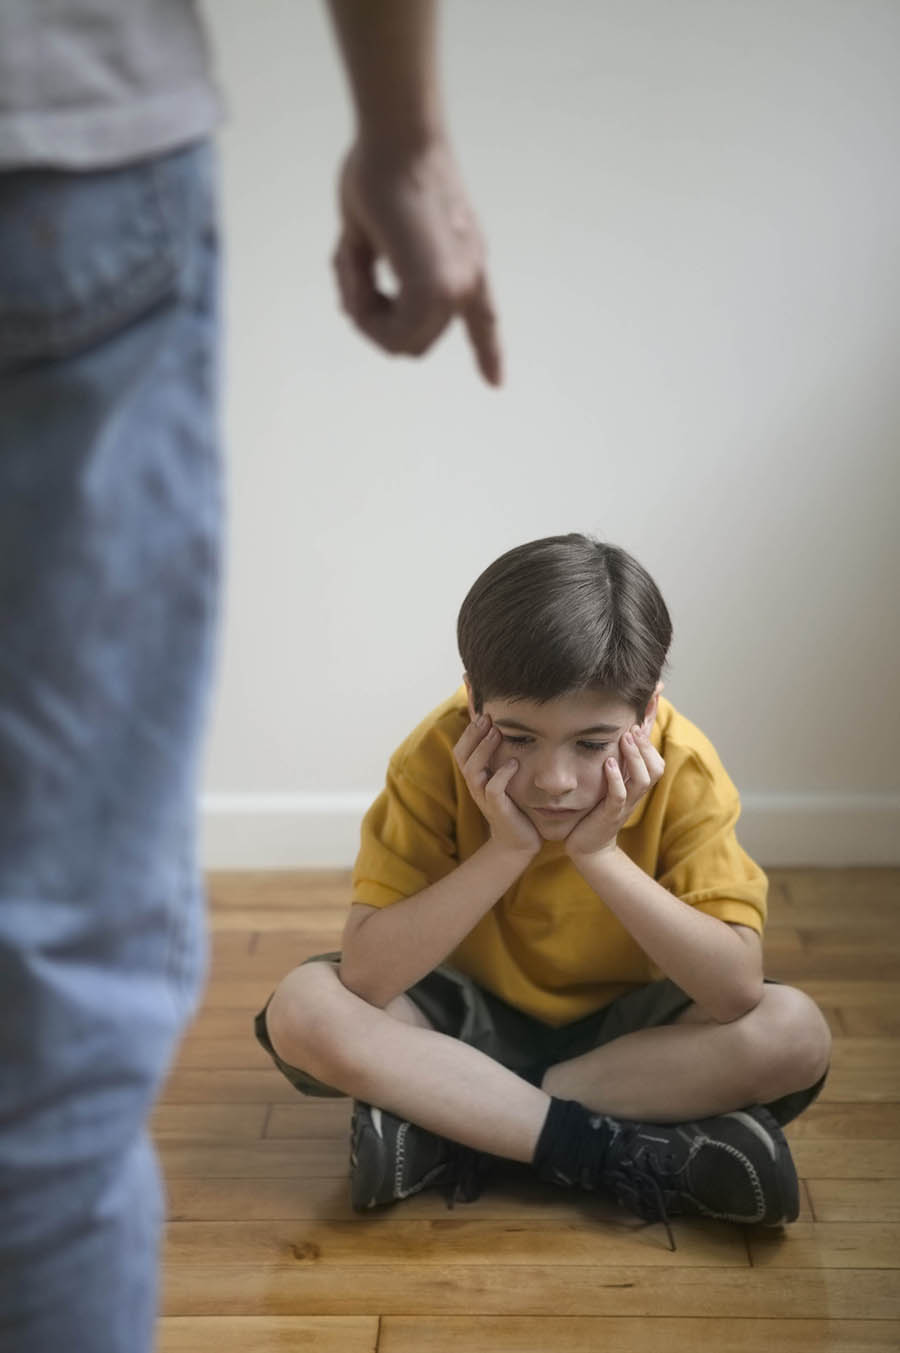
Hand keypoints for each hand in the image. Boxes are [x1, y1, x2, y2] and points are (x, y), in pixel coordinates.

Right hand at [333, 138, 501, 385]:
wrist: (397, 138)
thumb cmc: (379, 166)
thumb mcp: (372, 230)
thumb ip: (371, 269)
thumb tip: (355, 311)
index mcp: (462, 260)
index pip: (483, 316)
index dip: (487, 352)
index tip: (495, 383)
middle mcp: (466, 279)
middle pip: (413, 341)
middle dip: (373, 320)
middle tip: (351, 275)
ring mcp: (455, 288)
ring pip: (399, 343)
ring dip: (364, 314)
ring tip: (352, 265)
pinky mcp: (436, 290)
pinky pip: (388, 334)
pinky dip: (362, 310)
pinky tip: (355, 267)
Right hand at [453, 715, 540, 856]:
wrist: (518, 843)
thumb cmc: (514, 807)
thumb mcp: (506, 780)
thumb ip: (503, 759)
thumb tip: (509, 731)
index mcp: (475, 777)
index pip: (462, 750)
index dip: (469, 731)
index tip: (484, 713)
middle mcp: (476, 786)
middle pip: (463, 756)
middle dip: (474, 735)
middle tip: (489, 717)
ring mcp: (485, 799)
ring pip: (474, 771)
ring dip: (485, 750)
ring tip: (497, 733)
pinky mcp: (498, 810)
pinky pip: (493, 790)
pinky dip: (501, 775)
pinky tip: (513, 763)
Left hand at [564, 723, 665, 861]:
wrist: (589, 846)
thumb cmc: (597, 811)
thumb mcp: (609, 784)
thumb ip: (616, 763)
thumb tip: (615, 736)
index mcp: (636, 785)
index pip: (655, 759)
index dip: (653, 738)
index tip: (648, 711)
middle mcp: (635, 794)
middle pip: (656, 768)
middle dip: (646, 746)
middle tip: (633, 727)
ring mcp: (625, 805)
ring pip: (643, 780)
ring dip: (635, 758)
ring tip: (625, 738)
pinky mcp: (610, 815)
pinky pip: (619, 797)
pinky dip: (615, 779)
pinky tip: (608, 763)